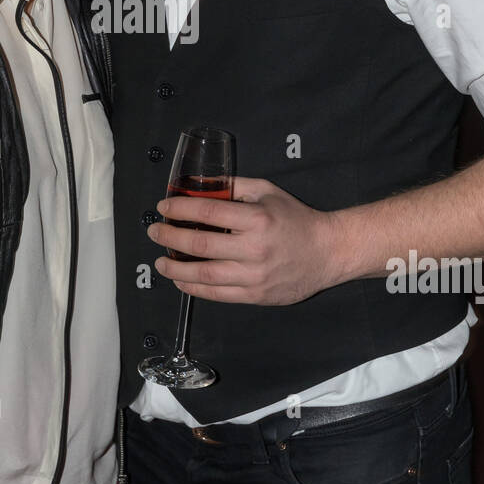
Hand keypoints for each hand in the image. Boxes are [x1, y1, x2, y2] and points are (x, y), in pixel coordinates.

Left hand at [146, 176, 339, 305]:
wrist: (328, 252)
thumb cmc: (296, 219)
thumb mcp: (268, 192)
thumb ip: (234, 188)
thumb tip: (201, 187)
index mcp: (256, 219)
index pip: (208, 213)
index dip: (180, 210)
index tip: (164, 207)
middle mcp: (254, 249)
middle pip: (200, 246)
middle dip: (170, 238)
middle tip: (155, 232)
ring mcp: (254, 276)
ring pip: (205, 276)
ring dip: (176, 268)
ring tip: (160, 261)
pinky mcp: (256, 296)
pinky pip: (218, 295)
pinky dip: (194, 288)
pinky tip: (181, 280)